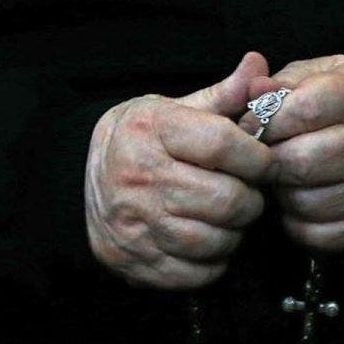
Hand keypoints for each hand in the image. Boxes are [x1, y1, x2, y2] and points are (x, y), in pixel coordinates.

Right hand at [85, 52, 274, 288]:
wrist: (78, 181)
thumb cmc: (141, 142)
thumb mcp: (175, 109)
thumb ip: (223, 95)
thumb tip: (261, 69)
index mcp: (150, 130)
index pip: (223, 144)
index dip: (258, 158)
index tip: (265, 163)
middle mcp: (138, 177)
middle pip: (226, 200)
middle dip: (249, 200)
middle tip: (245, 194)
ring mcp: (134, 225)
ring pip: (215, 241)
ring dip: (233, 233)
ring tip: (225, 218)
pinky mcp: (135, 262)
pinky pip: (198, 274)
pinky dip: (213, 263)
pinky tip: (206, 242)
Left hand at [241, 55, 343, 251]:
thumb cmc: (339, 109)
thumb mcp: (316, 78)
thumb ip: (280, 83)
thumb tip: (253, 89)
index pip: (304, 110)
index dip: (266, 121)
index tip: (249, 126)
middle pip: (300, 161)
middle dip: (270, 162)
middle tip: (264, 158)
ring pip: (302, 201)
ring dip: (281, 193)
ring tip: (285, 177)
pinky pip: (312, 232)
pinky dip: (295, 222)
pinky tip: (301, 201)